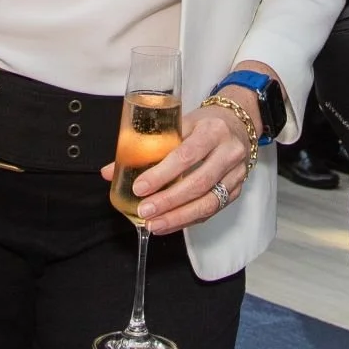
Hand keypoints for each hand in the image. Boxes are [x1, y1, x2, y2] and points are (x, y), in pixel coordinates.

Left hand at [99, 86, 258, 235]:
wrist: (238, 123)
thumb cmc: (202, 124)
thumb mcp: (178, 124)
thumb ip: (147, 146)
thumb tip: (110, 172)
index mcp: (212, 130)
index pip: (186, 155)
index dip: (161, 174)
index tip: (139, 188)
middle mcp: (229, 152)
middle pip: (198, 182)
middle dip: (168, 201)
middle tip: (144, 212)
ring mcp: (236, 173)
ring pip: (209, 202)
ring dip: (179, 217)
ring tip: (154, 225)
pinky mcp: (237, 190)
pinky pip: (212, 210)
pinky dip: (188, 219)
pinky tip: (169, 223)